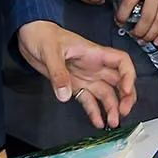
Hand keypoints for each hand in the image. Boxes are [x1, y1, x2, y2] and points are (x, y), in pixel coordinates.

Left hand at [17, 21, 136, 129]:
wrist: (29, 36)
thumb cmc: (42, 35)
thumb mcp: (50, 51)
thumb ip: (58, 73)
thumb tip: (65, 95)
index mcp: (94, 53)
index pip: (121, 62)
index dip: (128, 76)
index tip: (126, 91)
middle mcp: (94, 66)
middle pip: (118, 81)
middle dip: (125, 97)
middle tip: (123, 112)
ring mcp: (85, 76)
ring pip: (105, 93)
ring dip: (111, 108)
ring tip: (112, 123)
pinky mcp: (74, 85)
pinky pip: (88, 100)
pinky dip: (94, 111)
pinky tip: (97, 122)